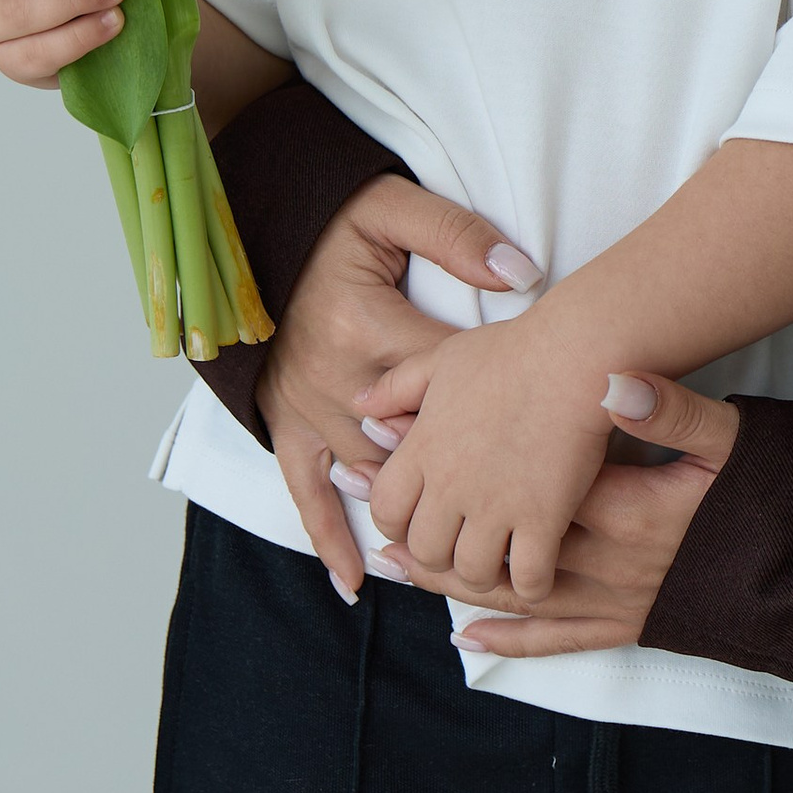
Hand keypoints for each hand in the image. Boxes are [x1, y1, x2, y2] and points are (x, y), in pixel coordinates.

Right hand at [256, 179, 542, 602]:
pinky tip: (356, 582)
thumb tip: (518, 273)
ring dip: (411, 513)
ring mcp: (305, 410)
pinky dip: (329, 538)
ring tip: (459, 555)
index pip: (442, 374)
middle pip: (409, 439)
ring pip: (366, 473)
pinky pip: (304, 492)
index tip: (538, 419)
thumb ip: (455, 237)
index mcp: (366, 325)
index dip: (490, 401)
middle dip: (461, 472)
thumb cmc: (331, 224)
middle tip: (516, 508)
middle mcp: (333, 378)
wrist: (255, 241)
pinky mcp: (283, 427)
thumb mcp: (391, 210)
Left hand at [361, 315, 616, 606]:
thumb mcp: (441, 360)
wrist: (574, 354)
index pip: (385, 511)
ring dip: (485, 572)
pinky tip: (540, 565)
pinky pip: (526, 580)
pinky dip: (531, 583)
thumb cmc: (512, 352)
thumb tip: (360, 405)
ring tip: (502, 557)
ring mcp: (496, 506)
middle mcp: (451, 485)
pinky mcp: (543, 519)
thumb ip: (396, 386)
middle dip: (441, 553)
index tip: (423, 517)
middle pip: (426, 552)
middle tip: (465, 542)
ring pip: (472, 572)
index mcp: (423, 449)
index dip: (399, 522)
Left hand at [398, 374, 738, 656]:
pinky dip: (510, 641)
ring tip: (392, 562)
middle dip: (430, 523)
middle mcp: (606, 561)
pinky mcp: (629, 627)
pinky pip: (558, 640)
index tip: (402, 446)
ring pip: (513, 595)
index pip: (519, 486)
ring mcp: (615, 600)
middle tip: (368, 501)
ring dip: (449, 580)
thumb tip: (616, 384)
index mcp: (621, 506)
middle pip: (499, 543)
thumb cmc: (766, 492)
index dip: (457, 467)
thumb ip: (672, 409)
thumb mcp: (729, 436)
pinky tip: (467, 637)